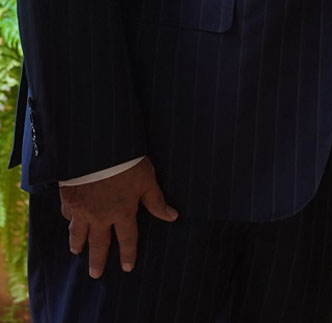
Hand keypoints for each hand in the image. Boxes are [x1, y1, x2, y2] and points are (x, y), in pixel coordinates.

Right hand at [60, 156, 177, 277]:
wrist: (98, 148)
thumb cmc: (127, 161)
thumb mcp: (147, 179)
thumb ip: (156, 200)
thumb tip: (173, 216)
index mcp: (123, 212)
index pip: (127, 239)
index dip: (128, 254)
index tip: (127, 267)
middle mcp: (101, 216)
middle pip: (99, 244)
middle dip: (98, 260)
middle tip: (96, 274)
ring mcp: (82, 209)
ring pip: (78, 233)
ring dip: (78, 243)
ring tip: (76, 251)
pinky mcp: (68, 198)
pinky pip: (67, 214)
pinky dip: (68, 220)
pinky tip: (68, 221)